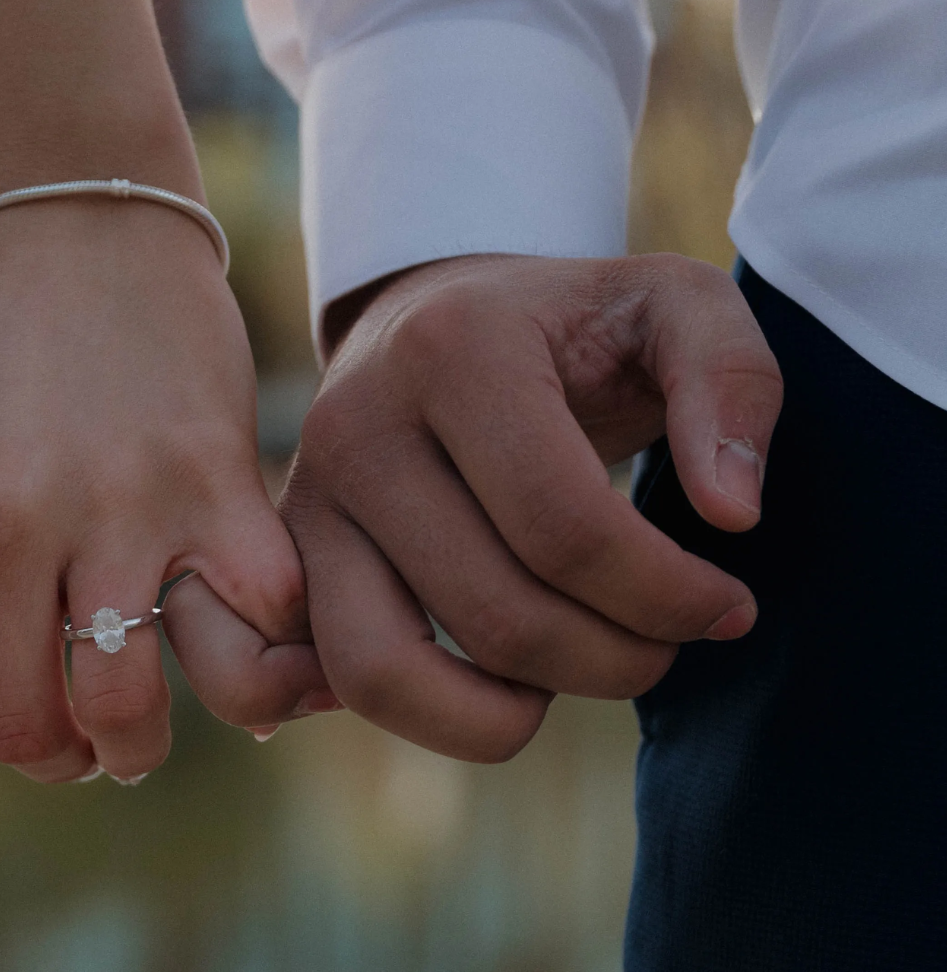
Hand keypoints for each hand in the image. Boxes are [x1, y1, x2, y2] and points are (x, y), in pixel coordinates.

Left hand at [0, 198, 330, 790]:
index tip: (17, 706)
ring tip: (132, 729)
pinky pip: (257, 629)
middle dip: (55, 757)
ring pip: (121, 706)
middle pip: (23, 727)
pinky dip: (262, 662)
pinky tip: (231, 647)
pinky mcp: (216, 481)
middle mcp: (1, 518)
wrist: (81, 238)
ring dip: (130, 745)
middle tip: (77, 734)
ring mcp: (115, 502)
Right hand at [280, 253, 782, 761]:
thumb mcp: (675, 305)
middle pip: (493, 614)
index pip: (564, 527)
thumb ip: (733, 381)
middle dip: (613, 662)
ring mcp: (309, 498)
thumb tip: (730, 517)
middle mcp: (357, 424)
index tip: (728, 605)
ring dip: (503, 718)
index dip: (666, 595)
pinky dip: (418, 713)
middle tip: (669, 644)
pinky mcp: (290, 557)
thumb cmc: (572, 324)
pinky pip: (332, 677)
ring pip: (384, 670)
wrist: (433, 315)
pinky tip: (498, 688)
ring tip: (574, 675)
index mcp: (454, 350)